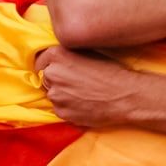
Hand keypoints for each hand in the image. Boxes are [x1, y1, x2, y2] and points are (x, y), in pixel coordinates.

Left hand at [36, 45, 156, 129]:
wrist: (126, 96)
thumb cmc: (112, 72)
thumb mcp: (88, 53)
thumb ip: (67, 56)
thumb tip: (56, 61)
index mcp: (57, 55)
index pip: (40, 60)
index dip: (49, 65)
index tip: (58, 69)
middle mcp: (52, 74)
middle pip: (45, 78)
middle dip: (57, 80)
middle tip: (76, 83)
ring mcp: (56, 95)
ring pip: (53, 95)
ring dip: (63, 95)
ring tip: (83, 94)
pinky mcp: (62, 112)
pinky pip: (60, 109)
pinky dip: (69, 108)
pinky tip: (85, 104)